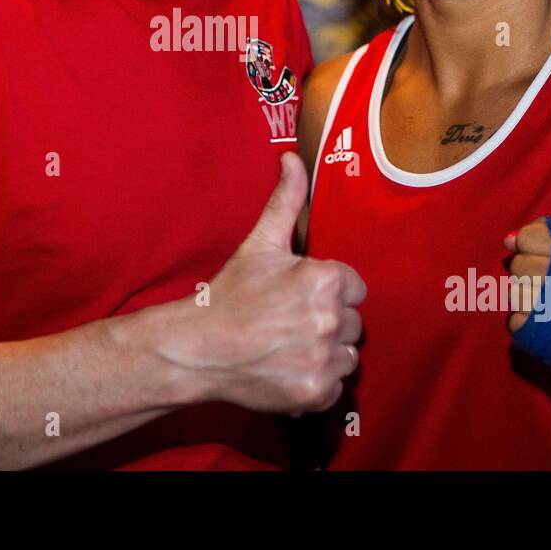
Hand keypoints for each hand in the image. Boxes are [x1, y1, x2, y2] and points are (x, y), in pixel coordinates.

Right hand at [165, 152, 365, 414]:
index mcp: (324, 280)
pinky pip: (335, 386)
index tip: (299, 297)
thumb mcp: (260, 243)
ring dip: (326, 353)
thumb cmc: (229, 294)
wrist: (196, 348)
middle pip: (352, 322)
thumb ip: (286, 200)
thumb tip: (292, 157)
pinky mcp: (316, 392)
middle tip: (289, 322)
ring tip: (290, 345)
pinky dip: (316, 382)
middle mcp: (330, 320)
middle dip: (327, 322)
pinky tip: (288, 369)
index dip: (328, 291)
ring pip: (347, 355)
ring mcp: (323, 359)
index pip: (354, 287)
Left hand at [504, 217, 550, 332]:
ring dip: (528, 297)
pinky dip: (527, 321)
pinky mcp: (537, 334)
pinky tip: (548, 321)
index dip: (530, 244)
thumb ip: (550, 235)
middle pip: (518, 264)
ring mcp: (545, 307)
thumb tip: (508, 240)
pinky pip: (514, 320)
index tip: (542, 254)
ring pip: (514, 292)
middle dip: (530, 271)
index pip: (527, 238)